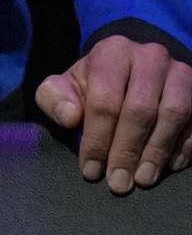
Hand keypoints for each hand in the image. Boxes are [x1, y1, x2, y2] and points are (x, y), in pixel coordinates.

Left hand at [36, 33, 190, 193]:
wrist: (131, 69)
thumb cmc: (93, 83)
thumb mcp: (64, 86)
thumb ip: (55, 99)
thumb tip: (70, 117)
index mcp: (112, 52)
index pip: (104, 101)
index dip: (97, 140)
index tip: (91, 170)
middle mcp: (151, 57)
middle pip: (140, 109)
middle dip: (127, 151)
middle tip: (119, 182)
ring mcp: (180, 72)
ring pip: (175, 113)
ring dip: (158, 151)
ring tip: (143, 179)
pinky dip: (185, 146)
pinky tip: (170, 167)